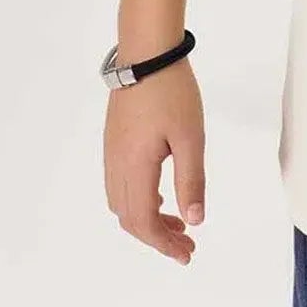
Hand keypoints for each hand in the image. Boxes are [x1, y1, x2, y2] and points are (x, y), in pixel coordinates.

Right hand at [103, 55, 205, 262]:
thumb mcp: (190, 138)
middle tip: (188, 246)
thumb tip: (194, 220)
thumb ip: (191, 180)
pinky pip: (120, 185)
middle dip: (157, 238)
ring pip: (122, 203)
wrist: (146, 54)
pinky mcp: (114, 142)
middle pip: (129, 218)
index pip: (142, 221)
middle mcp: (116, 164)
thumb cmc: (173, 92)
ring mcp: (112, 153)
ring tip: (179, 225)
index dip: (163, 243)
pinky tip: (162, 197)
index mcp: (134, 166)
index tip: (186, 253)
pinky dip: (140, 201)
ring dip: (148, 220)